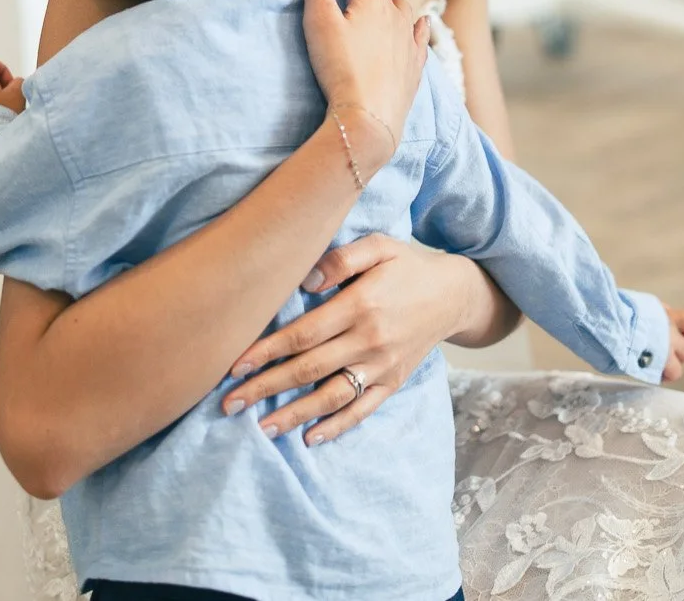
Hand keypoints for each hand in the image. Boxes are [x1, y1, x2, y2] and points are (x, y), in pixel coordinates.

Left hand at [220, 235, 477, 443]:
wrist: (454, 294)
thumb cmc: (407, 265)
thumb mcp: (379, 246)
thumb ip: (341, 258)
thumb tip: (304, 280)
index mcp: (361, 305)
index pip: (303, 334)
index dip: (267, 351)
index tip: (235, 365)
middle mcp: (370, 341)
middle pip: (309, 369)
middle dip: (266, 387)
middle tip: (230, 403)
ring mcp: (383, 366)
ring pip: (332, 396)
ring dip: (294, 414)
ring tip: (261, 427)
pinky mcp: (393, 382)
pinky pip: (362, 409)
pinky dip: (337, 426)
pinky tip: (309, 438)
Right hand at [297, 0, 426, 174]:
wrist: (368, 119)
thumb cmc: (338, 68)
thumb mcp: (318, 17)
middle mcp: (397, 14)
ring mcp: (409, 40)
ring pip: (400, 9)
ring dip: (385, 2)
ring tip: (370, 6)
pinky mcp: (415, 66)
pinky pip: (420, 37)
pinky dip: (417, 26)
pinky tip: (418, 24)